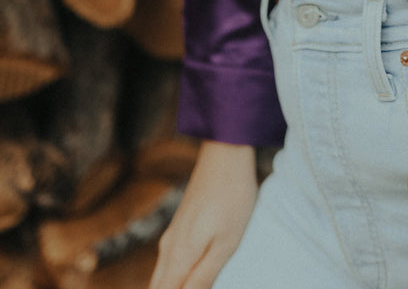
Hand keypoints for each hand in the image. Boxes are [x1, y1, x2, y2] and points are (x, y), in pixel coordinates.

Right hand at [149, 141, 257, 288]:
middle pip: (157, 288)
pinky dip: (173, 276)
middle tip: (194, 287)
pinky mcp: (181, 225)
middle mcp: (168, 248)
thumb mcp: (226, 243)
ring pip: (161, 275)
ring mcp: (173, 235)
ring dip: (170, 287)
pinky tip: (188, 277)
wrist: (226, 152)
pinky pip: (168, 261)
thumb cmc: (231, 196)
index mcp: (179, 257)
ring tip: (189, 284)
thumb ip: (203, 277)